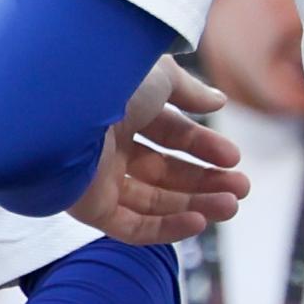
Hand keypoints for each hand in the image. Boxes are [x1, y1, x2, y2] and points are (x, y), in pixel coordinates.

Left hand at [68, 57, 248, 245]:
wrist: (61, 107)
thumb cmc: (108, 80)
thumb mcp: (159, 76)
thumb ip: (190, 92)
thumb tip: (219, 102)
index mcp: (122, 111)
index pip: (169, 135)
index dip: (203, 147)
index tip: (234, 157)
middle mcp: (108, 145)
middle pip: (164, 172)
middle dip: (205, 181)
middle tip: (242, 189)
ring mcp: (98, 178)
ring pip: (153, 201)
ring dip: (195, 205)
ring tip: (231, 206)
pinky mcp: (88, 207)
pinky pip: (131, 226)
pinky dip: (166, 227)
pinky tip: (199, 221)